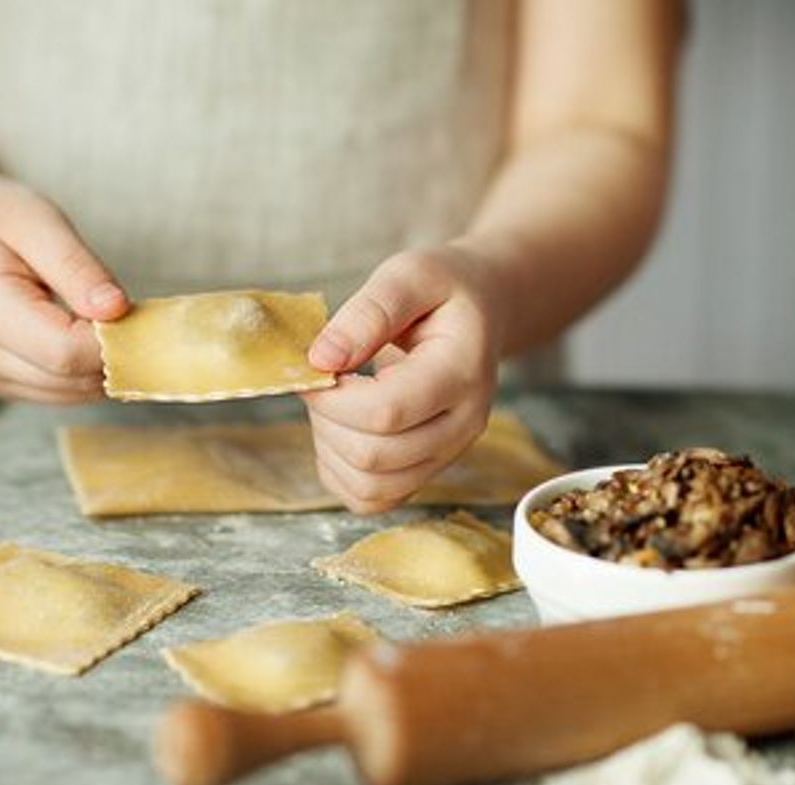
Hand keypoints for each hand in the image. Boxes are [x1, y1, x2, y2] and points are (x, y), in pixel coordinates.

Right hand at [0, 171, 127, 402]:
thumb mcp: (36, 220)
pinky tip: (89, 334)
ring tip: (107, 317)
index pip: (65, 352)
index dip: (111, 339)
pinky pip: (65, 392)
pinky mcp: (6, 385)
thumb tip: (116, 310)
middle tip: (134, 311)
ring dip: (105, 363)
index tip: (137, 310)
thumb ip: (76, 267)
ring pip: (75, 393)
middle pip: (72, 379)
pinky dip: (89, 370)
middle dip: (115, 351)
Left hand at [301, 246, 504, 512]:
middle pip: (374, 456)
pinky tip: (339, 429)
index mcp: (461, 373)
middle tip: (323, 380)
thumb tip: (321, 359)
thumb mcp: (409, 274)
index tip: (314, 366)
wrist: (480, 312)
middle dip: (327, 419)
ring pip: (371, 487)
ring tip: (334, 403)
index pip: (385, 412)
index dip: (332, 397)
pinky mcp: (426, 470)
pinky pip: (372, 499)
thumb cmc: (443, 291)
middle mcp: (462, 424)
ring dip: (330, 448)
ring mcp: (447, 454)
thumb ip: (368, 312)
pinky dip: (340, 472)